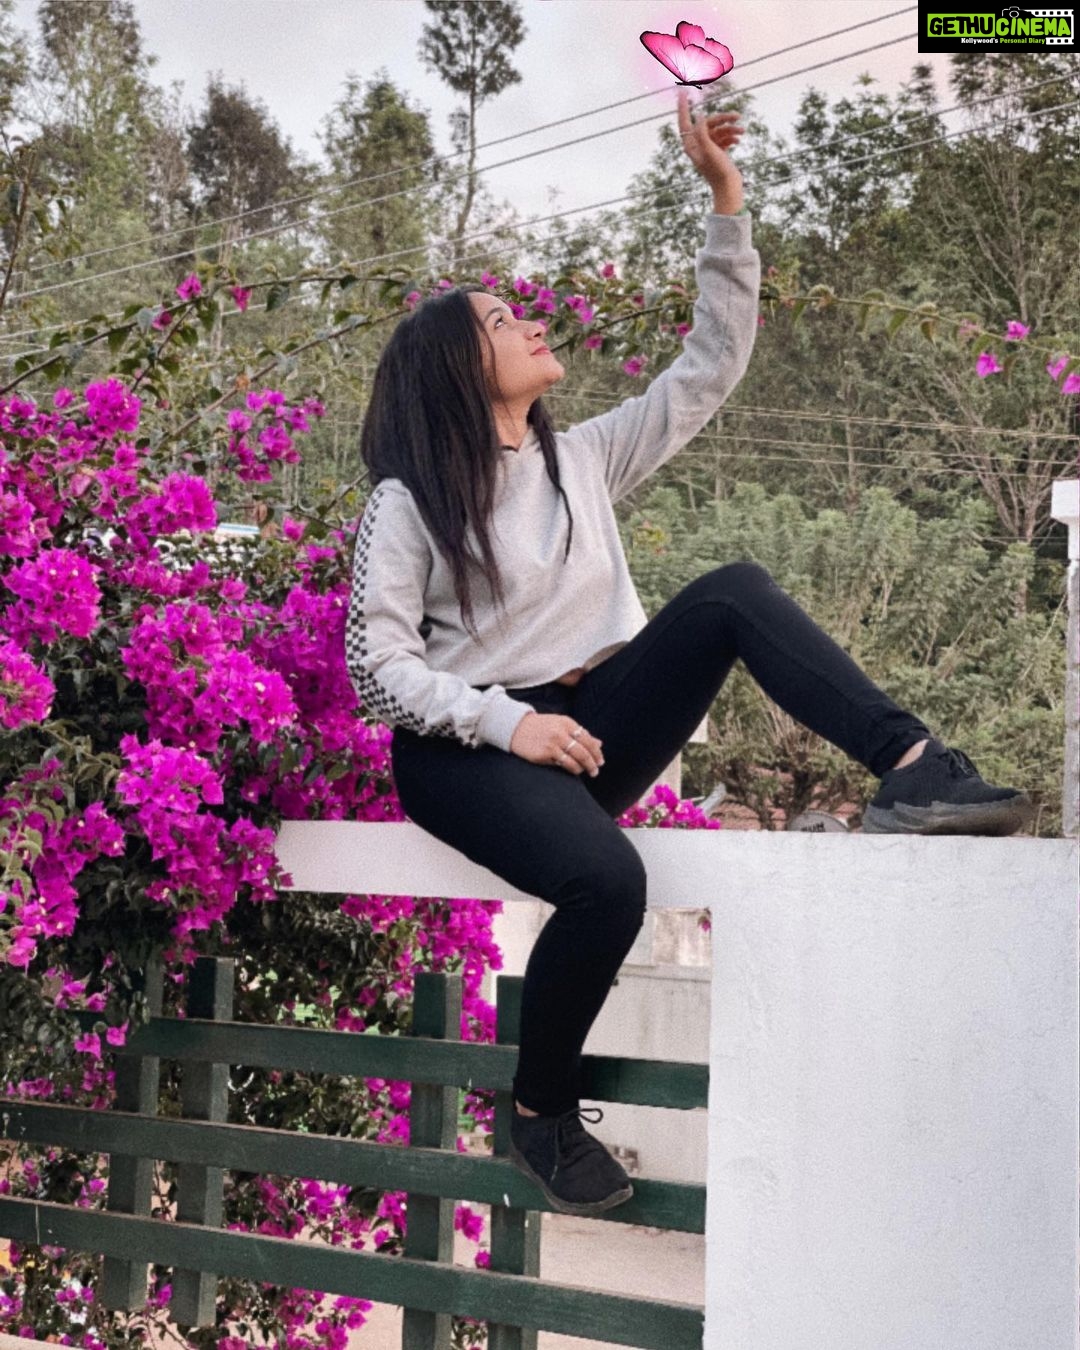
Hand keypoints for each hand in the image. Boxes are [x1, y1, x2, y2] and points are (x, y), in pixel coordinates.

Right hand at [509, 712, 604, 777]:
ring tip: (587, 772)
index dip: (596, 752)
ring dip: (584, 768)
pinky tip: (575, 770)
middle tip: (596, 770)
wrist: (516, 727)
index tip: (600, 760)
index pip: (588, 739)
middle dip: (593, 762)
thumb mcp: (561, 725)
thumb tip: (599, 743)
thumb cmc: (542, 727)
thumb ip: (580, 734)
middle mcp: (561, 732)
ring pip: (576, 759)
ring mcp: (553, 743)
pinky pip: (564, 764)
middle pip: (584, 750)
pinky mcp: (544, 753)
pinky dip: (572, 768)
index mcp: (567, 723)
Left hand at [676, 87, 744, 214]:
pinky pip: (723, 137)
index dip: (682, 107)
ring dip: (730, 128)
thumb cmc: (718, 171)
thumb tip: (698, 115)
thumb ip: (702, 132)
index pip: (684, 122)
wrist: (729, 188)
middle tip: (737, 116)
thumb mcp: (709, 150)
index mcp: (691, 145)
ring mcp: (708, 148)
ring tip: (742, 130)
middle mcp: (698, 146)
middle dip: (722, 119)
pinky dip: (731, 136)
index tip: (682, 91)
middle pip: (708, 123)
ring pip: (718, 129)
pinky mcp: (718, 151)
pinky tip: (738, 139)